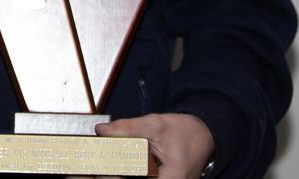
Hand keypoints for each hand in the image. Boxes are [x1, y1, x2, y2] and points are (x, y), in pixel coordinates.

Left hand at [95, 113, 213, 178]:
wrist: (203, 135)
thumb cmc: (184, 131)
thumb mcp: (155, 125)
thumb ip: (128, 128)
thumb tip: (101, 130)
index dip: (114, 176)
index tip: (97, 166)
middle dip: (114, 174)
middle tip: (96, 164)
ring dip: (119, 173)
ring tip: (101, 163)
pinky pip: (141, 178)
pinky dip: (127, 171)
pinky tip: (114, 164)